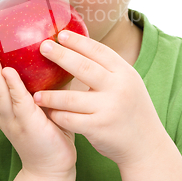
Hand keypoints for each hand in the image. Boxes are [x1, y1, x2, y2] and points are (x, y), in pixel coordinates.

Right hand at [0, 49, 76, 177]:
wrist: (53, 167)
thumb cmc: (48, 134)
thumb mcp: (37, 108)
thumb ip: (37, 87)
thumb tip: (49, 58)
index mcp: (2, 113)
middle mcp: (3, 116)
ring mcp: (14, 120)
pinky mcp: (29, 123)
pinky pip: (18, 102)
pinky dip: (12, 86)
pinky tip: (8, 72)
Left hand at [33, 30, 166, 167]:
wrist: (146, 146)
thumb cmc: (131, 110)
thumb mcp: (128, 83)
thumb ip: (108, 69)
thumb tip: (80, 46)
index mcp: (125, 73)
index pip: (99, 51)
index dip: (79, 42)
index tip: (61, 35)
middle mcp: (118, 88)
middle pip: (83, 67)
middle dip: (60, 55)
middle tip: (43, 47)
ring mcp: (109, 108)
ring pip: (71, 98)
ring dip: (51, 95)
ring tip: (35, 93)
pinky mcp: (99, 128)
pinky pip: (71, 119)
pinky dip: (57, 115)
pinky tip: (47, 113)